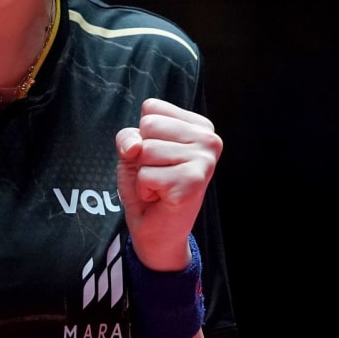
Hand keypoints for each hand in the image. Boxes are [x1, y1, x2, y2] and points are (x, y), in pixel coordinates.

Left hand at [115, 98, 222, 271]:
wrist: (156, 230)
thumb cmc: (148, 185)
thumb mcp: (132, 151)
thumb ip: (128, 137)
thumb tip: (134, 146)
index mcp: (199, 126)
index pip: (151, 108)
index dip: (142, 134)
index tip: (158, 156)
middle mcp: (209, 139)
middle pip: (148, 125)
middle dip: (141, 153)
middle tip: (158, 173)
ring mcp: (204, 160)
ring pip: (145, 149)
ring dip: (143, 172)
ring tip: (160, 185)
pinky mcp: (193, 182)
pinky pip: (145, 174)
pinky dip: (144, 188)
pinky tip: (161, 197)